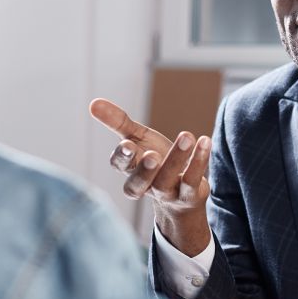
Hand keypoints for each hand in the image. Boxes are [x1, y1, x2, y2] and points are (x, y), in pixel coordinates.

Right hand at [89, 97, 211, 255]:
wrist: (182, 195)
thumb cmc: (155, 162)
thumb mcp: (137, 139)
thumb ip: (117, 123)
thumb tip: (93, 103)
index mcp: (131, 170)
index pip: (121, 166)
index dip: (123, 158)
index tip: (128, 145)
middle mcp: (146, 185)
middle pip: (139, 182)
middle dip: (144, 170)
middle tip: (153, 155)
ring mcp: (167, 193)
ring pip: (168, 179)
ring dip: (177, 158)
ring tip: (186, 136)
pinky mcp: (189, 195)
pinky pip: (193, 179)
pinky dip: (199, 161)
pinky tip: (204, 141)